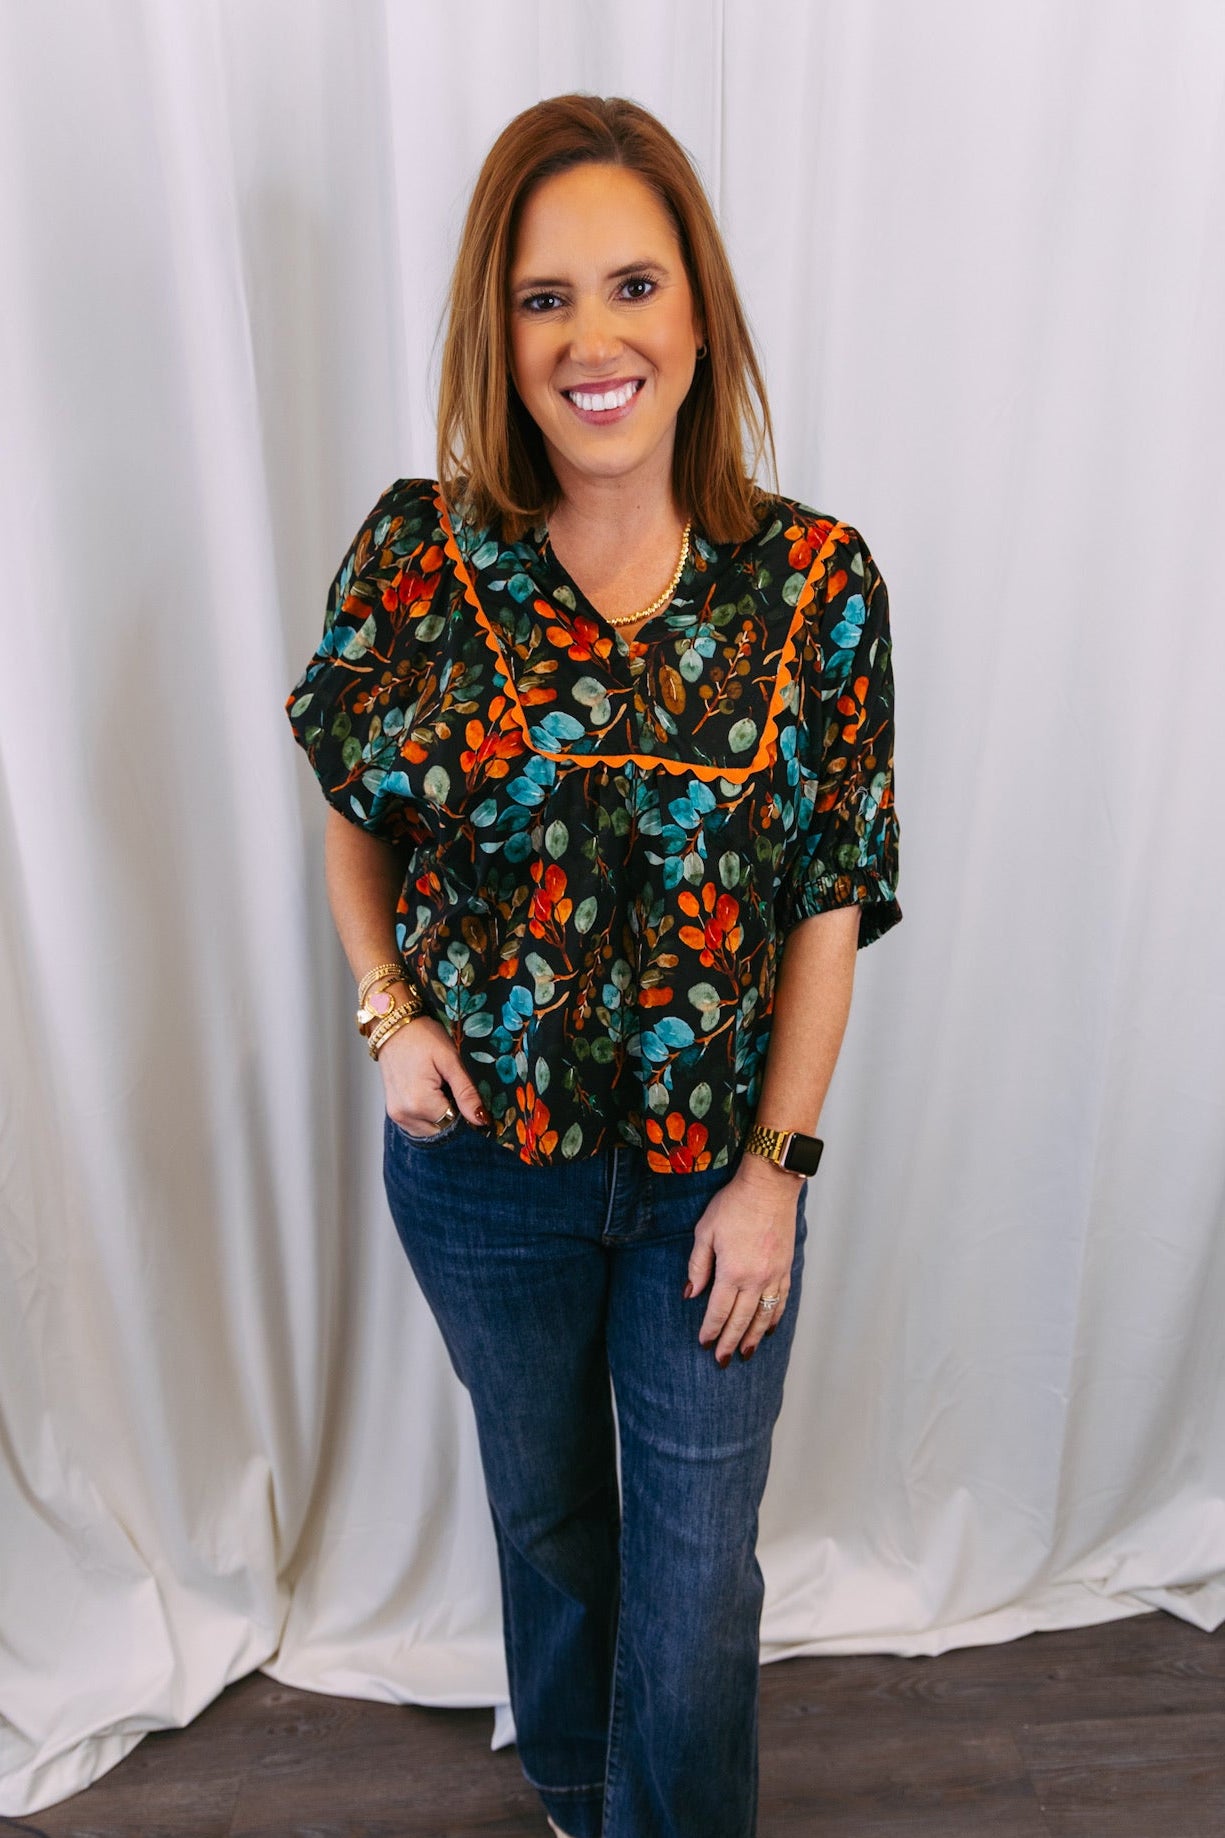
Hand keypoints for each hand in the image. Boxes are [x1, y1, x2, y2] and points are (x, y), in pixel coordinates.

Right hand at [377, 1014, 488, 1135]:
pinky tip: (428, 1093)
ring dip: (440, 1115)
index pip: (455, 1123)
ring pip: (431, 1130)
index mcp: (420, 1103)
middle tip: (448, 1084)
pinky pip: (418, 1125)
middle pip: (442, 1129)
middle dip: (452, 1113)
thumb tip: (481, 1120)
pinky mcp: (393, 1112)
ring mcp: (397, 1115)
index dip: (464, 1109)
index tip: (461, 1089)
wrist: (393, 1026)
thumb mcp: (450, 1061)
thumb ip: (466, 1093)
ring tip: (437, 1087)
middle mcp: (405, 1114)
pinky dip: (428, 1115)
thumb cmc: (422, 1037)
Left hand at [685, 1156, 801, 1363]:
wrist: (769, 1187)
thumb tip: (691, 1293)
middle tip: (723, 1361)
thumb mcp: (705, 1231)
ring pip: (764, 1315)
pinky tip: (771, 1328)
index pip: (718, 1311)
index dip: (710, 1330)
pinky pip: (782, 1300)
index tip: (704, 1344)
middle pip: (741, 1320)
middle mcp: (756, 1279)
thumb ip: (698, 1265)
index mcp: (732, 1272)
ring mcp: (774, 1275)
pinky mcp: (786, 1267)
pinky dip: (775, 1317)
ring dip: (755, 1337)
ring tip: (746, 1353)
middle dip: (730, 1342)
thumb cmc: (733, 1205)